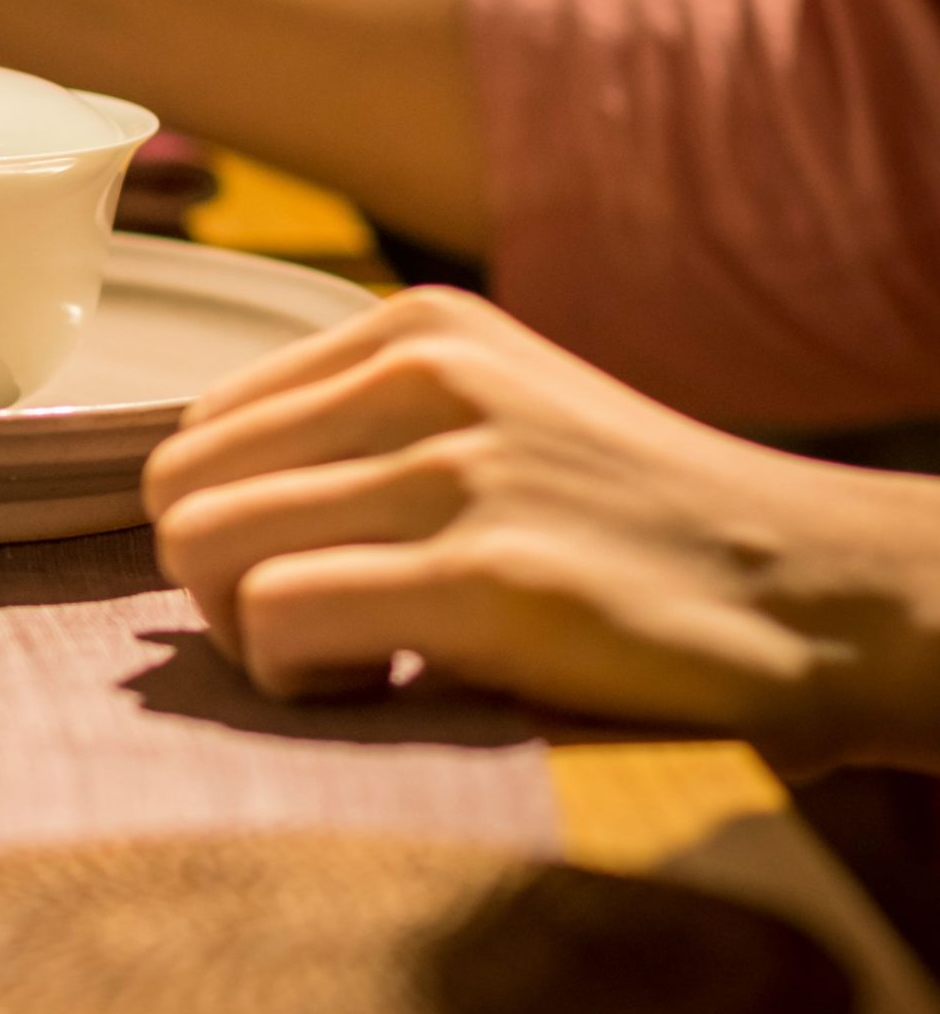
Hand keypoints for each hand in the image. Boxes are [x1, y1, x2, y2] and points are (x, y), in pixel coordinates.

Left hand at [143, 286, 939, 772]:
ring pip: (204, 547)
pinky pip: (278, 618)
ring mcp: (458, 467)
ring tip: (360, 659)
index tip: (311, 577)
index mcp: (414, 329)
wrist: (834, 598)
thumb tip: (190, 511)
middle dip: (215, 587)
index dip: (226, 528)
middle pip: (177, 489)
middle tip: (319, 635)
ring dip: (251, 637)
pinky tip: (389, 684)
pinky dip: (298, 677)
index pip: (197, 428)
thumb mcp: (497, 425)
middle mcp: (424, 371)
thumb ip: (358, 438)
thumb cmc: (641, 537)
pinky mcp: (488, 575)